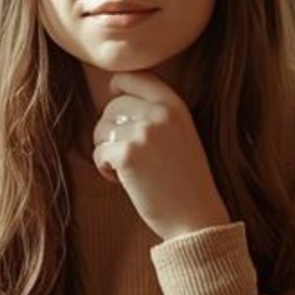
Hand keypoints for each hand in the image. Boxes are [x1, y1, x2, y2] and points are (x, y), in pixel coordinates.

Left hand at [94, 71, 229, 241]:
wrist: (196, 217)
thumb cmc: (186, 181)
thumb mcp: (181, 135)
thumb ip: (156, 114)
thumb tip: (114, 99)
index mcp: (175, 105)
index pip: (133, 77)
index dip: (117, 88)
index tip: (114, 103)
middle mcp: (159, 113)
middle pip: (111, 107)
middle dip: (110, 130)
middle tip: (125, 154)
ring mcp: (143, 132)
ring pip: (101, 129)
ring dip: (106, 151)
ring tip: (126, 170)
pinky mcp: (128, 154)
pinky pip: (98, 152)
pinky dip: (104, 168)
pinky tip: (120, 181)